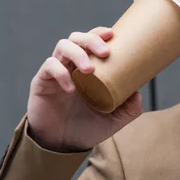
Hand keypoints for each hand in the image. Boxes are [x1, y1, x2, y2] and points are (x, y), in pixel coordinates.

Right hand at [27, 27, 142, 151]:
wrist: (62, 146)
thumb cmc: (87, 128)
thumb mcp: (114, 120)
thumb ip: (129, 109)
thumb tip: (138, 94)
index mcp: (87, 68)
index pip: (91, 41)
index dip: (99, 33)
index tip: (112, 34)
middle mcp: (71, 65)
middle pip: (77, 38)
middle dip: (91, 40)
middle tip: (105, 53)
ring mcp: (55, 72)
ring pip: (62, 46)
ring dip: (77, 53)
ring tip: (89, 70)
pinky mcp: (41, 82)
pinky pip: (49, 67)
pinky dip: (61, 73)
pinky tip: (71, 88)